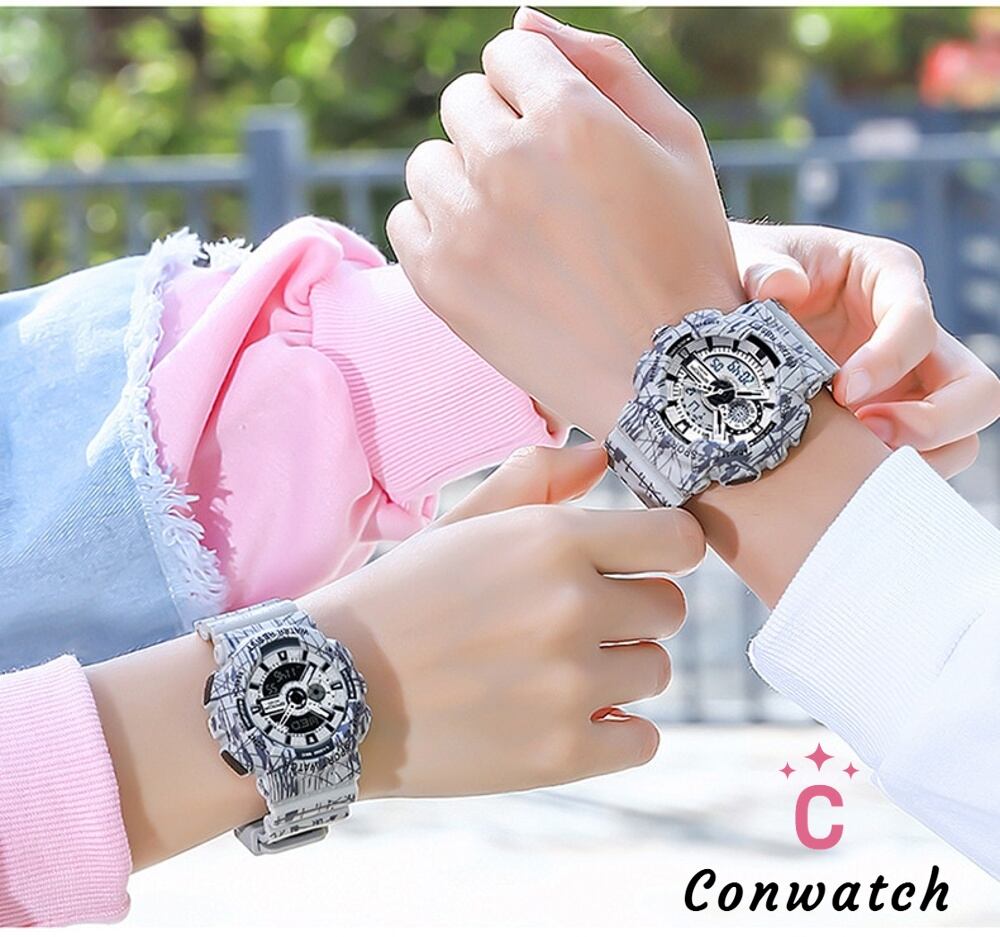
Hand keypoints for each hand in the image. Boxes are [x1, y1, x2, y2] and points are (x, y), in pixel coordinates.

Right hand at [301, 444, 704, 797]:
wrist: (331, 688)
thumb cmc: (403, 596)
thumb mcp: (462, 522)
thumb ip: (535, 478)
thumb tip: (600, 455)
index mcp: (552, 540)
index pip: (678, 539)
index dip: (666, 550)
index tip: (642, 565)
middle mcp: (570, 607)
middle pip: (670, 608)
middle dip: (633, 613)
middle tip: (575, 624)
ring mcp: (568, 684)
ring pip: (657, 670)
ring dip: (620, 671)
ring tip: (556, 671)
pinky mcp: (561, 753)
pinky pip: (644, 739)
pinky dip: (615, 731)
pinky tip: (565, 717)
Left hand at [387, 13, 744, 438]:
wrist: (668, 376)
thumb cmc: (686, 255)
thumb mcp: (677, 142)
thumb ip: (604, 63)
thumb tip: (521, 17)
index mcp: (571, 116)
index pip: (509, 52)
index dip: (536, 89)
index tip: (559, 133)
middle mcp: (508, 163)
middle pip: (461, 101)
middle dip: (499, 130)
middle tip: (544, 189)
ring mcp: (466, 226)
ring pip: (427, 162)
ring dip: (465, 181)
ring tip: (519, 229)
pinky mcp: (439, 282)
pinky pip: (406, 221)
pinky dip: (439, 232)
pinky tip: (491, 260)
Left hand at [731, 221, 999, 477]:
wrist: (741, 302)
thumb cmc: (756, 271)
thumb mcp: (753, 256)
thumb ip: (763, 267)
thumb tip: (783, 287)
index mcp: (888, 276)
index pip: (917, 320)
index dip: (889, 359)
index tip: (843, 389)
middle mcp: (915, 332)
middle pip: (975, 388)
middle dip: (934, 421)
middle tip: (867, 433)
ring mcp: (910, 380)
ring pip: (960, 433)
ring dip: (918, 455)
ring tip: (855, 458)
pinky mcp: (891, 416)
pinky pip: (918, 456)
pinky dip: (888, 470)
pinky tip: (840, 468)